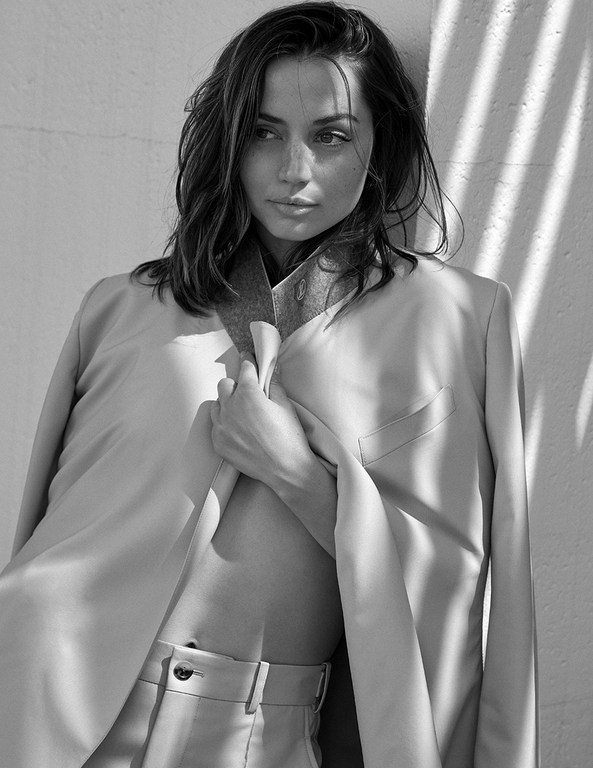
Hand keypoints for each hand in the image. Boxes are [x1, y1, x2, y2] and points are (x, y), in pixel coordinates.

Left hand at [210, 355, 337, 555]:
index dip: (248, 362)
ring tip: (242, 412)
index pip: (244, 369)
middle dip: (236, 384)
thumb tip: (272, 368)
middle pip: (225, 384)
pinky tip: (238, 430)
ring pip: (216, 405)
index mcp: (248, 394)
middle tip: (248, 392)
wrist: (285, 469)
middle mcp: (230, 407)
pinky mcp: (218, 443)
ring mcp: (221, 426)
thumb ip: (275, 384)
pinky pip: (215, 425)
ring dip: (227, 403)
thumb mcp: (285, 406)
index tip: (248, 358)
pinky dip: (224, 423)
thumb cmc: (289, 437)